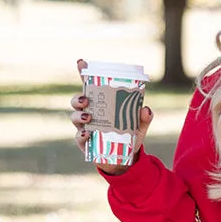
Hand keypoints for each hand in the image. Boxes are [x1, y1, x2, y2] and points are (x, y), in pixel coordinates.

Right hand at [71, 57, 152, 172]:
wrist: (124, 159)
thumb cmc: (129, 137)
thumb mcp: (140, 126)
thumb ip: (144, 118)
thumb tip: (146, 109)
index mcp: (102, 105)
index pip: (91, 86)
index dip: (84, 73)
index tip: (81, 62)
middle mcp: (90, 114)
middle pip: (77, 101)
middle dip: (78, 98)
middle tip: (86, 100)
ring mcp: (85, 128)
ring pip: (74, 118)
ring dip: (78, 115)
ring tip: (87, 117)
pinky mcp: (84, 143)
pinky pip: (79, 138)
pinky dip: (82, 135)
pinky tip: (88, 134)